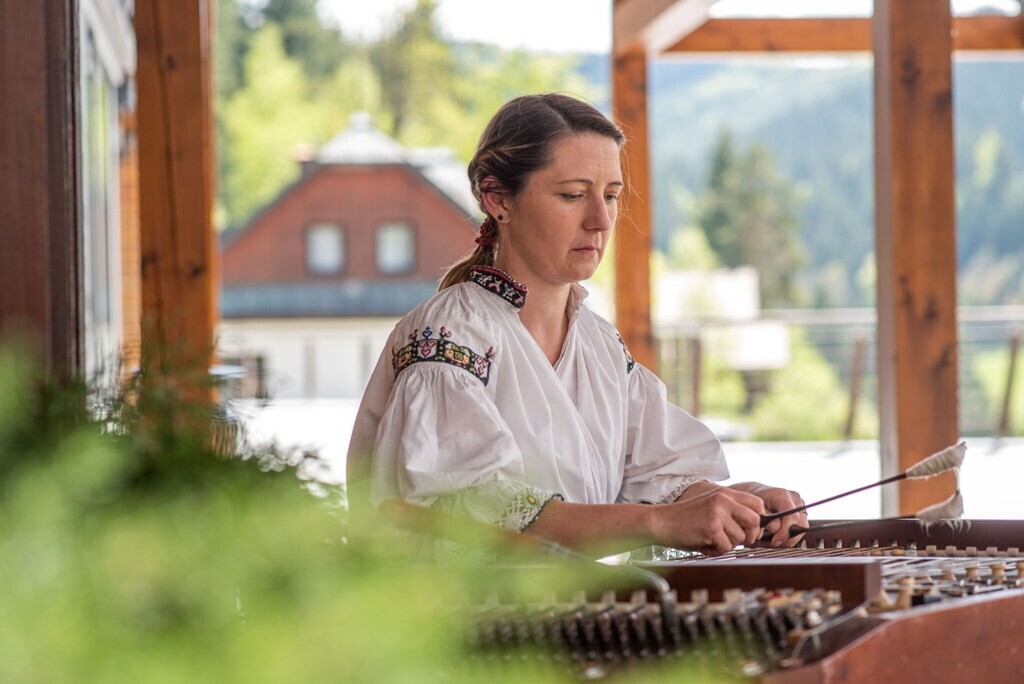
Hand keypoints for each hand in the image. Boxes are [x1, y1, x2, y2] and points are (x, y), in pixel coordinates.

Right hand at [649, 481, 766, 555]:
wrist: (661, 521)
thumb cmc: (686, 518)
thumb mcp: (711, 506)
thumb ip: (731, 511)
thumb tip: (755, 527)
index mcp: (725, 493)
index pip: (757, 504)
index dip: (758, 519)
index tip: (750, 530)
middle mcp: (724, 500)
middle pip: (755, 521)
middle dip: (750, 536)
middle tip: (736, 540)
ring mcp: (718, 513)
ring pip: (741, 538)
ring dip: (728, 544)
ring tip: (712, 540)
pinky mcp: (711, 527)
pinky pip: (726, 547)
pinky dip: (716, 550)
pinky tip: (704, 544)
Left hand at [728, 481, 807, 547]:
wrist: (755, 494)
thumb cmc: (753, 501)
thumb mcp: (755, 509)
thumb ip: (766, 519)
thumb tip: (776, 529)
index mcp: (783, 495)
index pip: (792, 516)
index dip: (785, 532)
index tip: (775, 541)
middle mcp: (794, 499)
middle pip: (801, 523)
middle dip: (789, 537)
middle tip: (774, 544)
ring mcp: (800, 505)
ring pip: (803, 527)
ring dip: (790, 537)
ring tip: (775, 542)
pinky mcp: (800, 512)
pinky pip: (800, 526)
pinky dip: (790, 534)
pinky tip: (778, 538)